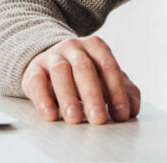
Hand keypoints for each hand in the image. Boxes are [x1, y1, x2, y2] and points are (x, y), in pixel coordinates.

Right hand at [21, 36, 140, 124]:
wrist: (49, 63)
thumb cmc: (83, 74)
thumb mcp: (104, 78)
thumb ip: (123, 90)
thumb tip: (132, 109)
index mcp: (96, 46)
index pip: (108, 66)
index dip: (117, 91)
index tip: (121, 114)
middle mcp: (74, 46)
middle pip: (85, 68)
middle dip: (93, 95)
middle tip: (98, 118)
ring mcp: (52, 56)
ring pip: (61, 72)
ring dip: (68, 97)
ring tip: (75, 119)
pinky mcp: (34, 69)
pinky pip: (37, 81)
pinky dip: (43, 99)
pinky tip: (50, 115)